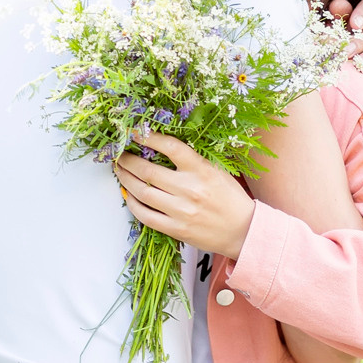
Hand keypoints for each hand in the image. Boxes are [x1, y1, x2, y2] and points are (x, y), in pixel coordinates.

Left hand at [114, 133, 256, 260]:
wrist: (244, 231)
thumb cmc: (230, 198)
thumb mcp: (216, 171)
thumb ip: (191, 160)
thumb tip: (159, 147)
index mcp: (202, 171)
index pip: (171, 148)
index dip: (150, 137)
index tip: (136, 132)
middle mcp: (190, 190)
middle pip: (148, 171)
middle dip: (128, 160)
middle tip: (119, 154)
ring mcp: (181, 211)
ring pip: (143, 192)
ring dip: (126, 180)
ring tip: (120, 171)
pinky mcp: (176, 229)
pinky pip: (146, 216)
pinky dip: (133, 204)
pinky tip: (128, 195)